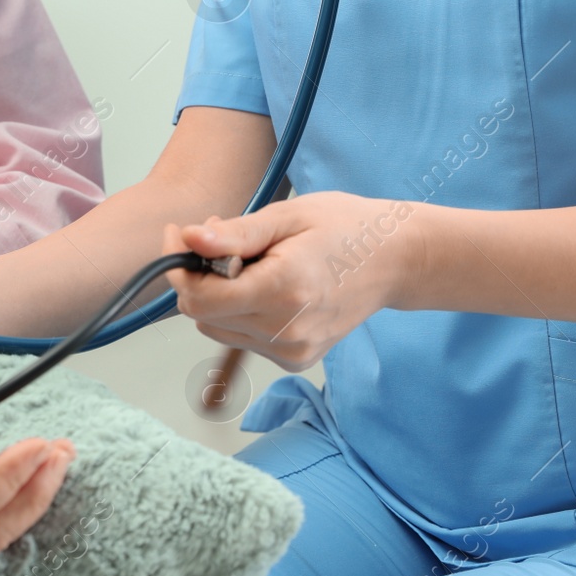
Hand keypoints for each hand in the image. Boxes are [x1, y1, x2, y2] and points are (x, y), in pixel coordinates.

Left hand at [167, 191, 425, 370]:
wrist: (396, 260)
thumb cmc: (346, 228)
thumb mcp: (288, 216)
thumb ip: (235, 234)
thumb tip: (189, 239)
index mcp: (284, 290)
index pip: (199, 297)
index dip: (179, 265)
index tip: (179, 233)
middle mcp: (286, 331)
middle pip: (202, 315)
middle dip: (198, 276)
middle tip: (219, 240)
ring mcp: (292, 351)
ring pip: (217, 329)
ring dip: (217, 295)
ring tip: (250, 262)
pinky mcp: (296, 359)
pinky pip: (242, 338)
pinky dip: (240, 312)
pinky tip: (265, 286)